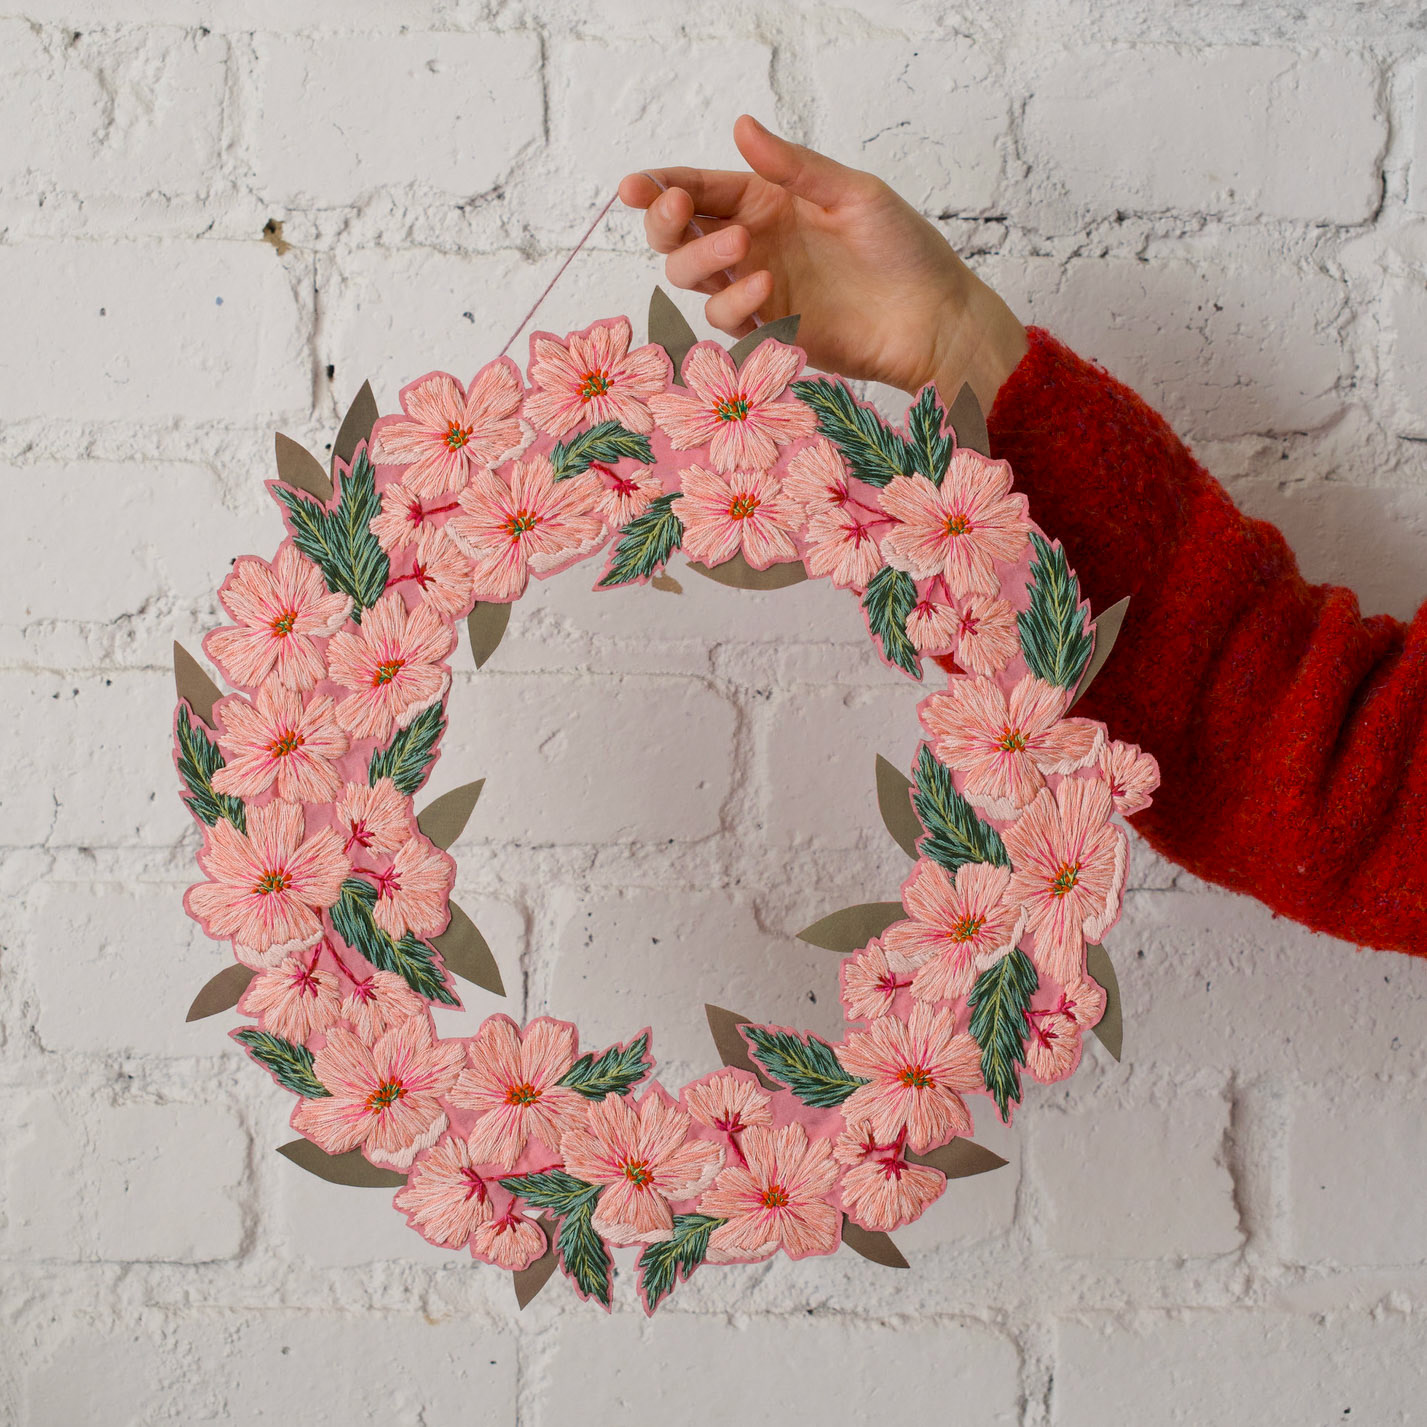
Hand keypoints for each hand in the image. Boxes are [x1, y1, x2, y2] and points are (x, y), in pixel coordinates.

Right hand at [618, 115, 1026, 409]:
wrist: (931, 319)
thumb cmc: (903, 249)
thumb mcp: (852, 194)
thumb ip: (794, 168)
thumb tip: (742, 127)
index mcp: (767, 200)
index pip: (700, 189)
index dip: (661, 187)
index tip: (637, 186)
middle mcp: (753, 243)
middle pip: (678, 235)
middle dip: (665, 222)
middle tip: (677, 210)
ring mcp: (757, 289)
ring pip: (690, 277)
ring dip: (699, 259)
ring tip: (740, 248)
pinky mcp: (768, 330)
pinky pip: (725, 317)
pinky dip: (733, 301)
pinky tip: (763, 286)